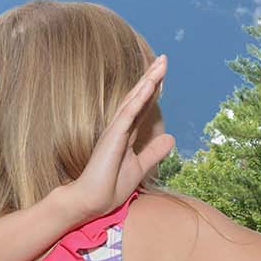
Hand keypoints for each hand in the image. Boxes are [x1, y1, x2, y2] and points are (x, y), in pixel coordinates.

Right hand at [62, 55, 175, 218]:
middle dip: (152, 77)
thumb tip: (170, 138)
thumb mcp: (140, 167)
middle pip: (139, 96)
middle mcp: (120, 127)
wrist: (90, 201)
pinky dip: (139, 98)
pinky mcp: (112, 136)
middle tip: (164, 58)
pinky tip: (149, 84)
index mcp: (126, 133)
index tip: (163, 71)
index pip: (142, 106)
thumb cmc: (110, 186)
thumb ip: (153, 152)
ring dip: (148, 81)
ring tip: (160, 64)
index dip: (153, 88)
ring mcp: (115, 130)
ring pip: (134, 99)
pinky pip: (128, 113)